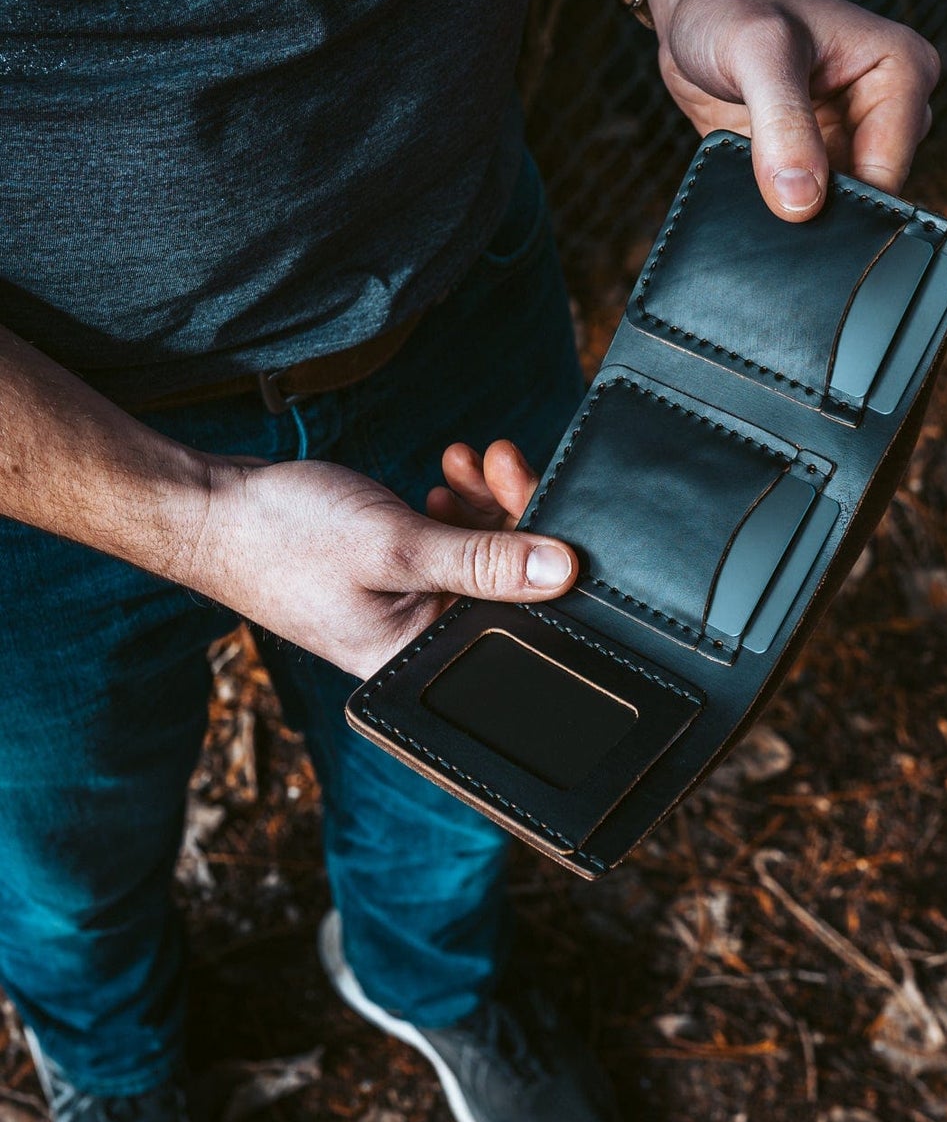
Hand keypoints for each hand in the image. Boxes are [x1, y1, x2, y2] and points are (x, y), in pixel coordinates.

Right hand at [190, 441, 574, 678]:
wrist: (209, 509)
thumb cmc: (283, 537)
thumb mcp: (395, 547)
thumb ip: (482, 562)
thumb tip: (561, 571)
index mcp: (418, 660)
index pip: (512, 620)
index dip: (541, 558)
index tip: (541, 494)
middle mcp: (418, 643)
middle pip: (504, 585)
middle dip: (512, 516)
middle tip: (502, 461)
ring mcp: (407, 609)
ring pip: (480, 557)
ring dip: (484, 505)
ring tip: (468, 462)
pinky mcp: (396, 578)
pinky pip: (448, 545)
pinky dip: (455, 509)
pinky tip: (444, 481)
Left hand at [645, 0, 940, 221]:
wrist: (694, 4)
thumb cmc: (732, 3)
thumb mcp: (759, 52)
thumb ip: (783, 125)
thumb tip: (802, 203)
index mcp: (902, 72)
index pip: (889, 171)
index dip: (841, 200)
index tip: (792, 205)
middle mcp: (886, 110)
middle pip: (868, 195)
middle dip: (821, 207)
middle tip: (770, 191)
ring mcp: (850, 138)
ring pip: (837, 207)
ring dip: (796, 209)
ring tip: (758, 179)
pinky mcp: (815, 159)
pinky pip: (805, 206)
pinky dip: (778, 208)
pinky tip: (751, 190)